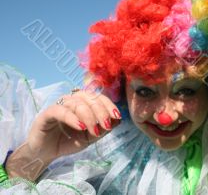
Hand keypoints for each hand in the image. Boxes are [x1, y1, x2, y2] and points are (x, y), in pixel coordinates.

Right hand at [6, 90, 120, 180]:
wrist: (47, 152)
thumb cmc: (69, 140)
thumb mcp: (90, 137)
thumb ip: (103, 128)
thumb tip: (118, 119)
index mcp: (83, 102)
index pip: (98, 97)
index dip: (109, 105)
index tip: (117, 116)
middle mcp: (72, 99)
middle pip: (90, 98)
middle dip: (101, 111)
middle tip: (106, 126)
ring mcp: (59, 105)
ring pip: (77, 103)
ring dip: (89, 117)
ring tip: (94, 130)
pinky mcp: (47, 113)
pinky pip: (61, 111)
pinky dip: (73, 118)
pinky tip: (81, 127)